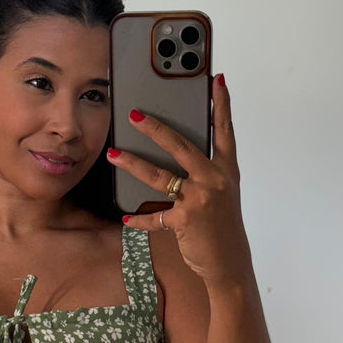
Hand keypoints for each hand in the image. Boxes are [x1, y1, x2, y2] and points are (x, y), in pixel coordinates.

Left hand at [107, 73, 250, 285]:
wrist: (229, 261)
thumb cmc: (223, 226)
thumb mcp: (222, 193)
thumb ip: (205, 172)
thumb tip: (181, 154)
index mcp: (226, 170)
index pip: (225, 131)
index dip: (221, 105)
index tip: (216, 80)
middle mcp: (214, 180)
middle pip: (180, 146)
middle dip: (154, 128)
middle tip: (134, 114)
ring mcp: (200, 199)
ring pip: (159, 176)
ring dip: (132, 164)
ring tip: (113, 155)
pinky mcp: (185, 219)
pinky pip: (155, 217)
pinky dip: (139, 219)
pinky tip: (127, 217)